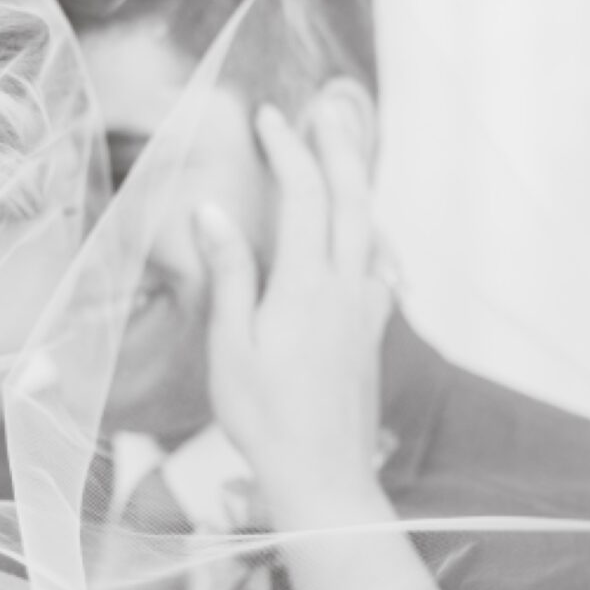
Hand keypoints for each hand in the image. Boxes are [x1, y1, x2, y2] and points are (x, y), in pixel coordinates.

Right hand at [194, 101, 387, 528]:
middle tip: (322, 108)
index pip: (304, 195)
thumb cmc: (265, 420)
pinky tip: (364, 239)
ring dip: (356, 183)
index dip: (288, 149)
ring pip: (370, 228)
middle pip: (352, 198)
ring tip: (342, 154)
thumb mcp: (230, 349)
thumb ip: (229, 275)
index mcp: (306, 285)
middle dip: (337, 146)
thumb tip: (211, 210)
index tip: (268, 117)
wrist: (326, 481)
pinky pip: (378, 266)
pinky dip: (370, 233)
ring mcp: (365, 311)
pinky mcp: (371, 334)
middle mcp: (345, 288)